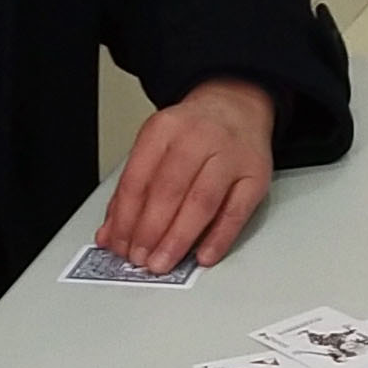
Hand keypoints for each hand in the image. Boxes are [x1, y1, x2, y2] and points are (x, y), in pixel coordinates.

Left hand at [97, 76, 277, 272]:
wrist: (236, 106)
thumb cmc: (192, 133)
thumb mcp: (155, 148)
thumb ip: (132, 191)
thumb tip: (111, 234)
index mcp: (164, 129)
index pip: (138, 179)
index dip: (126, 218)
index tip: (120, 245)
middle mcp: (198, 138)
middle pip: (169, 190)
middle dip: (150, 231)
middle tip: (140, 259)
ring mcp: (230, 156)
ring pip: (202, 202)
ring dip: (179, 238)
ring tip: (163, 261)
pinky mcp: (256, 175)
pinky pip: (236, 212)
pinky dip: (219, 238)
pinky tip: (203, 256)